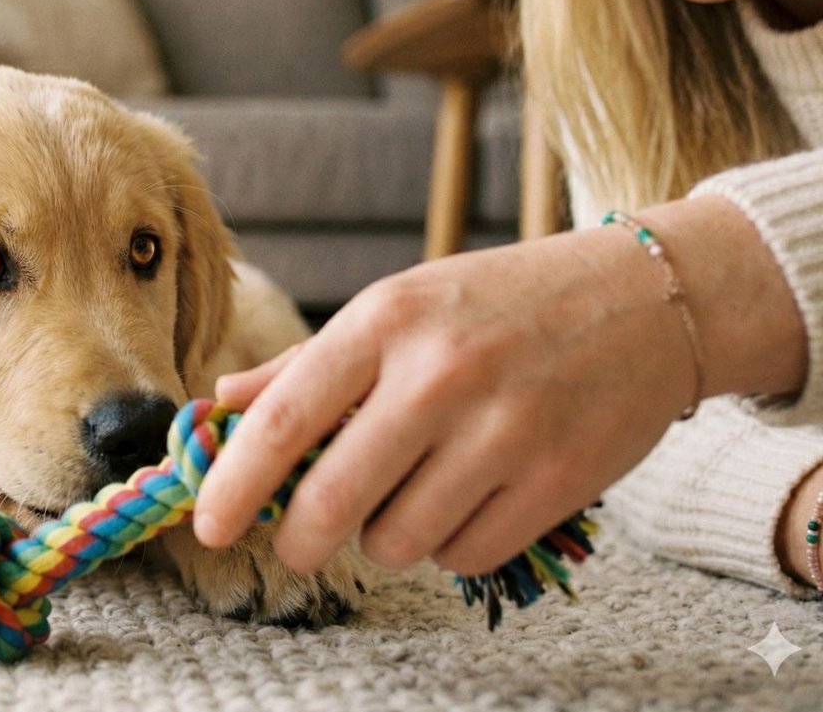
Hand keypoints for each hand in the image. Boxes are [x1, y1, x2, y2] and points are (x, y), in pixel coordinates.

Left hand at [192, 196, 805, 575]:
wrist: (647, 297)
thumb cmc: (501, 302)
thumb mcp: (399, 306)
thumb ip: (307, 364)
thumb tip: (221, 408)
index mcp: (386, 321)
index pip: (284, 421)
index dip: (233, 485)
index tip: (206, 525)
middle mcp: (441, 374)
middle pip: (330, 502)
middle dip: (298, 540)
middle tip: (296, 542)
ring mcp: (505, 430)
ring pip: (395, 541)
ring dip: (385, 537)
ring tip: (409, 493)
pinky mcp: (558, 479)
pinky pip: (463, 556)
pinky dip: (449, 546)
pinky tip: (465, 501)